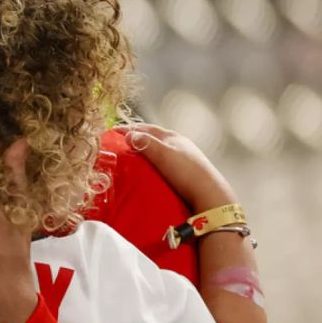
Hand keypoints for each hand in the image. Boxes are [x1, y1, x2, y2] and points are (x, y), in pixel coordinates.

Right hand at [118, 124, 235, 213]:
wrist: (208, 194)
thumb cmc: (186, 172)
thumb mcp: (163, 154)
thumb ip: (145, 143)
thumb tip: (129, 135)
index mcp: (172, 137)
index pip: (146, 128)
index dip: (128, 129)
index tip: (112, 132)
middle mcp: (178, 145)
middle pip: (152, 138)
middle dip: (135, 139)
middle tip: (118, 145)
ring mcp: (183, 159)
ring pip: (158, 151)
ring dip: (144, 152)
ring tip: (130, 160)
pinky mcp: (184, 173)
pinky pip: (163, 164)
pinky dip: (152, 164)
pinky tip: (147, 173)